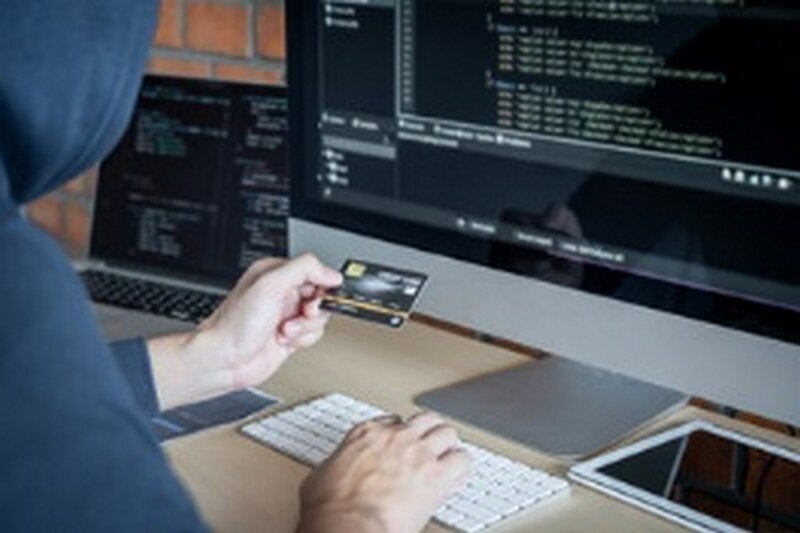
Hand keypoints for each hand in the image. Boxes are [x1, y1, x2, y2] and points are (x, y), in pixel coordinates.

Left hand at [148, 254, 341, 409]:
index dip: (321, 285)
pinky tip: (283, 340)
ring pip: (319, 317)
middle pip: (320, 295)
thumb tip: (331, 273)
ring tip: (284, 329)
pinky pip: (313, 334)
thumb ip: (303, 270)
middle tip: (301, 313)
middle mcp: (281, 292)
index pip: (314, 271)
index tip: (316, 297)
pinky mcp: (290, 335)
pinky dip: (303, 340)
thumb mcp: (270, 286)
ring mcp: (286, 315)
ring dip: (304, 327)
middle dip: (312, 309)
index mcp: (275, 273)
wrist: (223, 361)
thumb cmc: (234, 325)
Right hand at [298, 412, 470, 532]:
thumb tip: (331, 474)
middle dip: (428, 432)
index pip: (392, 420)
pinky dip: (461, 466)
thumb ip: (335, 466)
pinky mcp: (437, 476)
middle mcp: (395, 437)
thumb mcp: (320, 476)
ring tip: (448, 456)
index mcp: (366, 433)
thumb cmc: (331, 508)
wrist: (347, 526)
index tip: (401, 444)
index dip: (400, 433)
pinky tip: (458, 474)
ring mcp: (418, 453)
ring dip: (448, 445)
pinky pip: (462, 460)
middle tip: (430, 444)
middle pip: (424, 419)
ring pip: (447, 432)